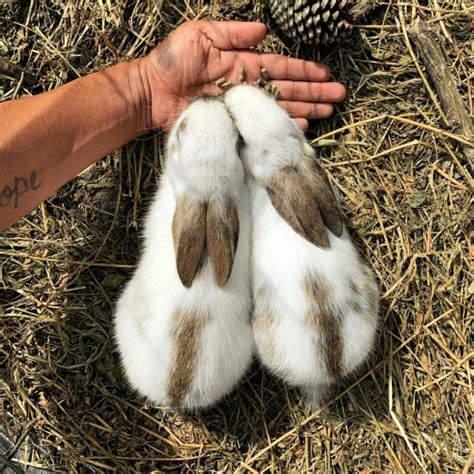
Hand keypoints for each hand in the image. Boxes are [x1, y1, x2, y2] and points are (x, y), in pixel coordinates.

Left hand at [141, 20, 345, 129]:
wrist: (151, 91)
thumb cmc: (171, 61)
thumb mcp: (200, 35)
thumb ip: (232, 33)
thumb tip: (262, 30)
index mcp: (242, 64)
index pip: (281, 67)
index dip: (304, 71)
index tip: (326, 75)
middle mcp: (247, 87)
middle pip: (288, 90)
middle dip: (314, 92)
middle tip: (339, 96)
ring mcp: (240, 108)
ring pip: (280, 108)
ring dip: (306, 109)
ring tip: (329, 111)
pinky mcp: (232, 125)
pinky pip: (260, 127)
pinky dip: (281, 126)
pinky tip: (301, 127)